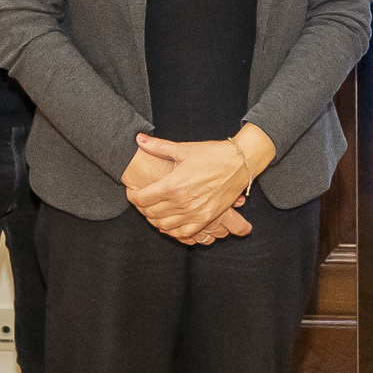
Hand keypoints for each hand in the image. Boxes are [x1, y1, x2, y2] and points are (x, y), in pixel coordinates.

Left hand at [124, 127, 263, 242]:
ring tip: (154, 210)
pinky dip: (173, 231)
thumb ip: (158, 147)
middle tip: (143, 200)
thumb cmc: (212, 154)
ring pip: (164, 225)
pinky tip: (170, 223)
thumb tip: (138, 139)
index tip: (133, 192)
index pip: (142, 199)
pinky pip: (183, 233)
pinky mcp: (206, 219)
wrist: (240, 163)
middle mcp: (182, 202)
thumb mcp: (183, 149)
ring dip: (155, 220)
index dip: (133, 196)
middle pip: (151, 213)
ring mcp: (194, 213)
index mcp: (173, 184)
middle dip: (142, 208)